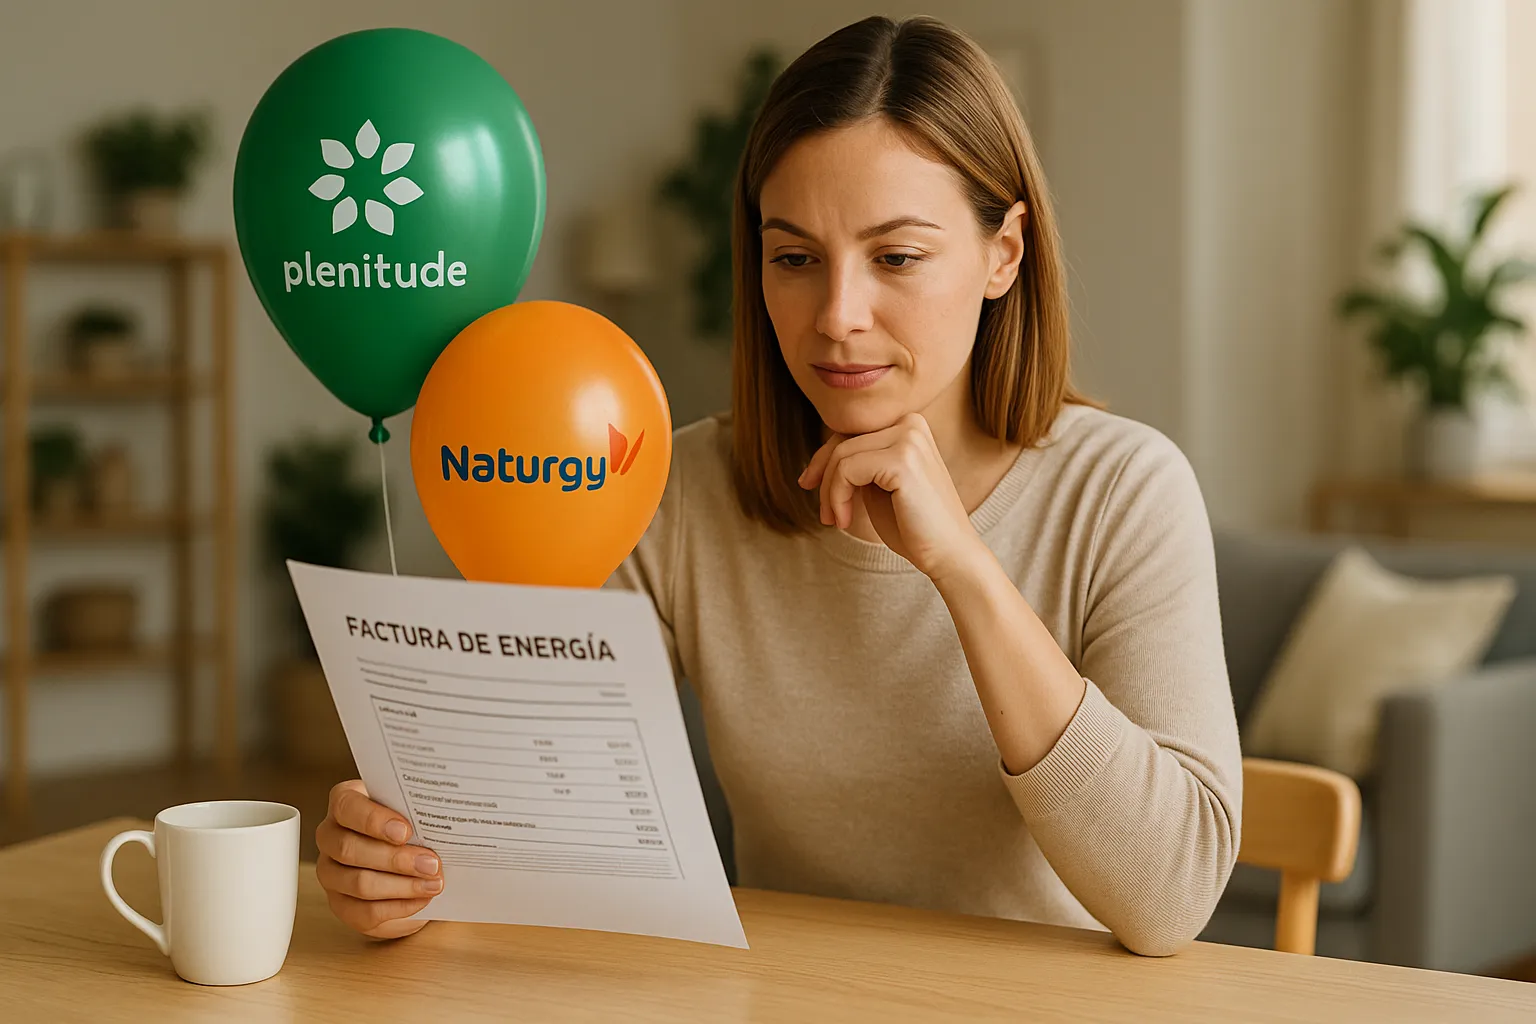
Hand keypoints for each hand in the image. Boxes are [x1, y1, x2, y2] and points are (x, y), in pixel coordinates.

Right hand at [315, 780, 442, 938]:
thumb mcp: (414, 812)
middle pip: (350, 849)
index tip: (406, 831)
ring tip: (434, 883)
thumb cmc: (412, 829)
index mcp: (345, 803)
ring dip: (402, 885)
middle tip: (431, 863)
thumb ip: (419, 810)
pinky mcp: (341, 905)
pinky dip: (399, 907)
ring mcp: (330, 873)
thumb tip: (442, 813)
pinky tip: (423, 899)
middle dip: (395, 859)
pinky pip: (365, 912)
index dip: (373, 820)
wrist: (412, 864)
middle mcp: (330, 836)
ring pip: (359, 883)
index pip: (346, 807)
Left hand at [798, 413, 986, 580]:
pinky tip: (845, 521)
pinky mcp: (902, 460)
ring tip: (835, 520)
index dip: (823, 460)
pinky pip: (847, 471)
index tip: (809, 485)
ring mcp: (909, 439)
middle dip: (822, 476)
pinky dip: (837, 497)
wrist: (949, 555)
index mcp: (909, 425)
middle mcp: (911, 424)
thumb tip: (819, 457)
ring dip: (829, 492)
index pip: (851, 432)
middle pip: (843, 440)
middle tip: (822, 512)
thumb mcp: (878, 485)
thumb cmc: (913, 526)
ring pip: (841, 456)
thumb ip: (858, 463)